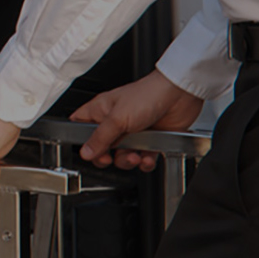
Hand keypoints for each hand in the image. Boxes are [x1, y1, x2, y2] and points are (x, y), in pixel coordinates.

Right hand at [70, 69, 202, 170]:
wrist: (179, 95)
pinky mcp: (151, 139)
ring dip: (128, 160)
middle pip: (102, 147)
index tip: (89, 150)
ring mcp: (133, 132)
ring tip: (135, 156)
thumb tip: (85, 152)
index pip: (80, 126)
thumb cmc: (146, 95)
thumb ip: (100, 137)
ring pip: (122, 156)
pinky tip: (147, 157)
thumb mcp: (117, 118)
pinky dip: (145, 162)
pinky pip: (143, 158)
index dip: (82, 141)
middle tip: (110, 157)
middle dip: (107, 156)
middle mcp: (115, 122)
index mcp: (101, 110)